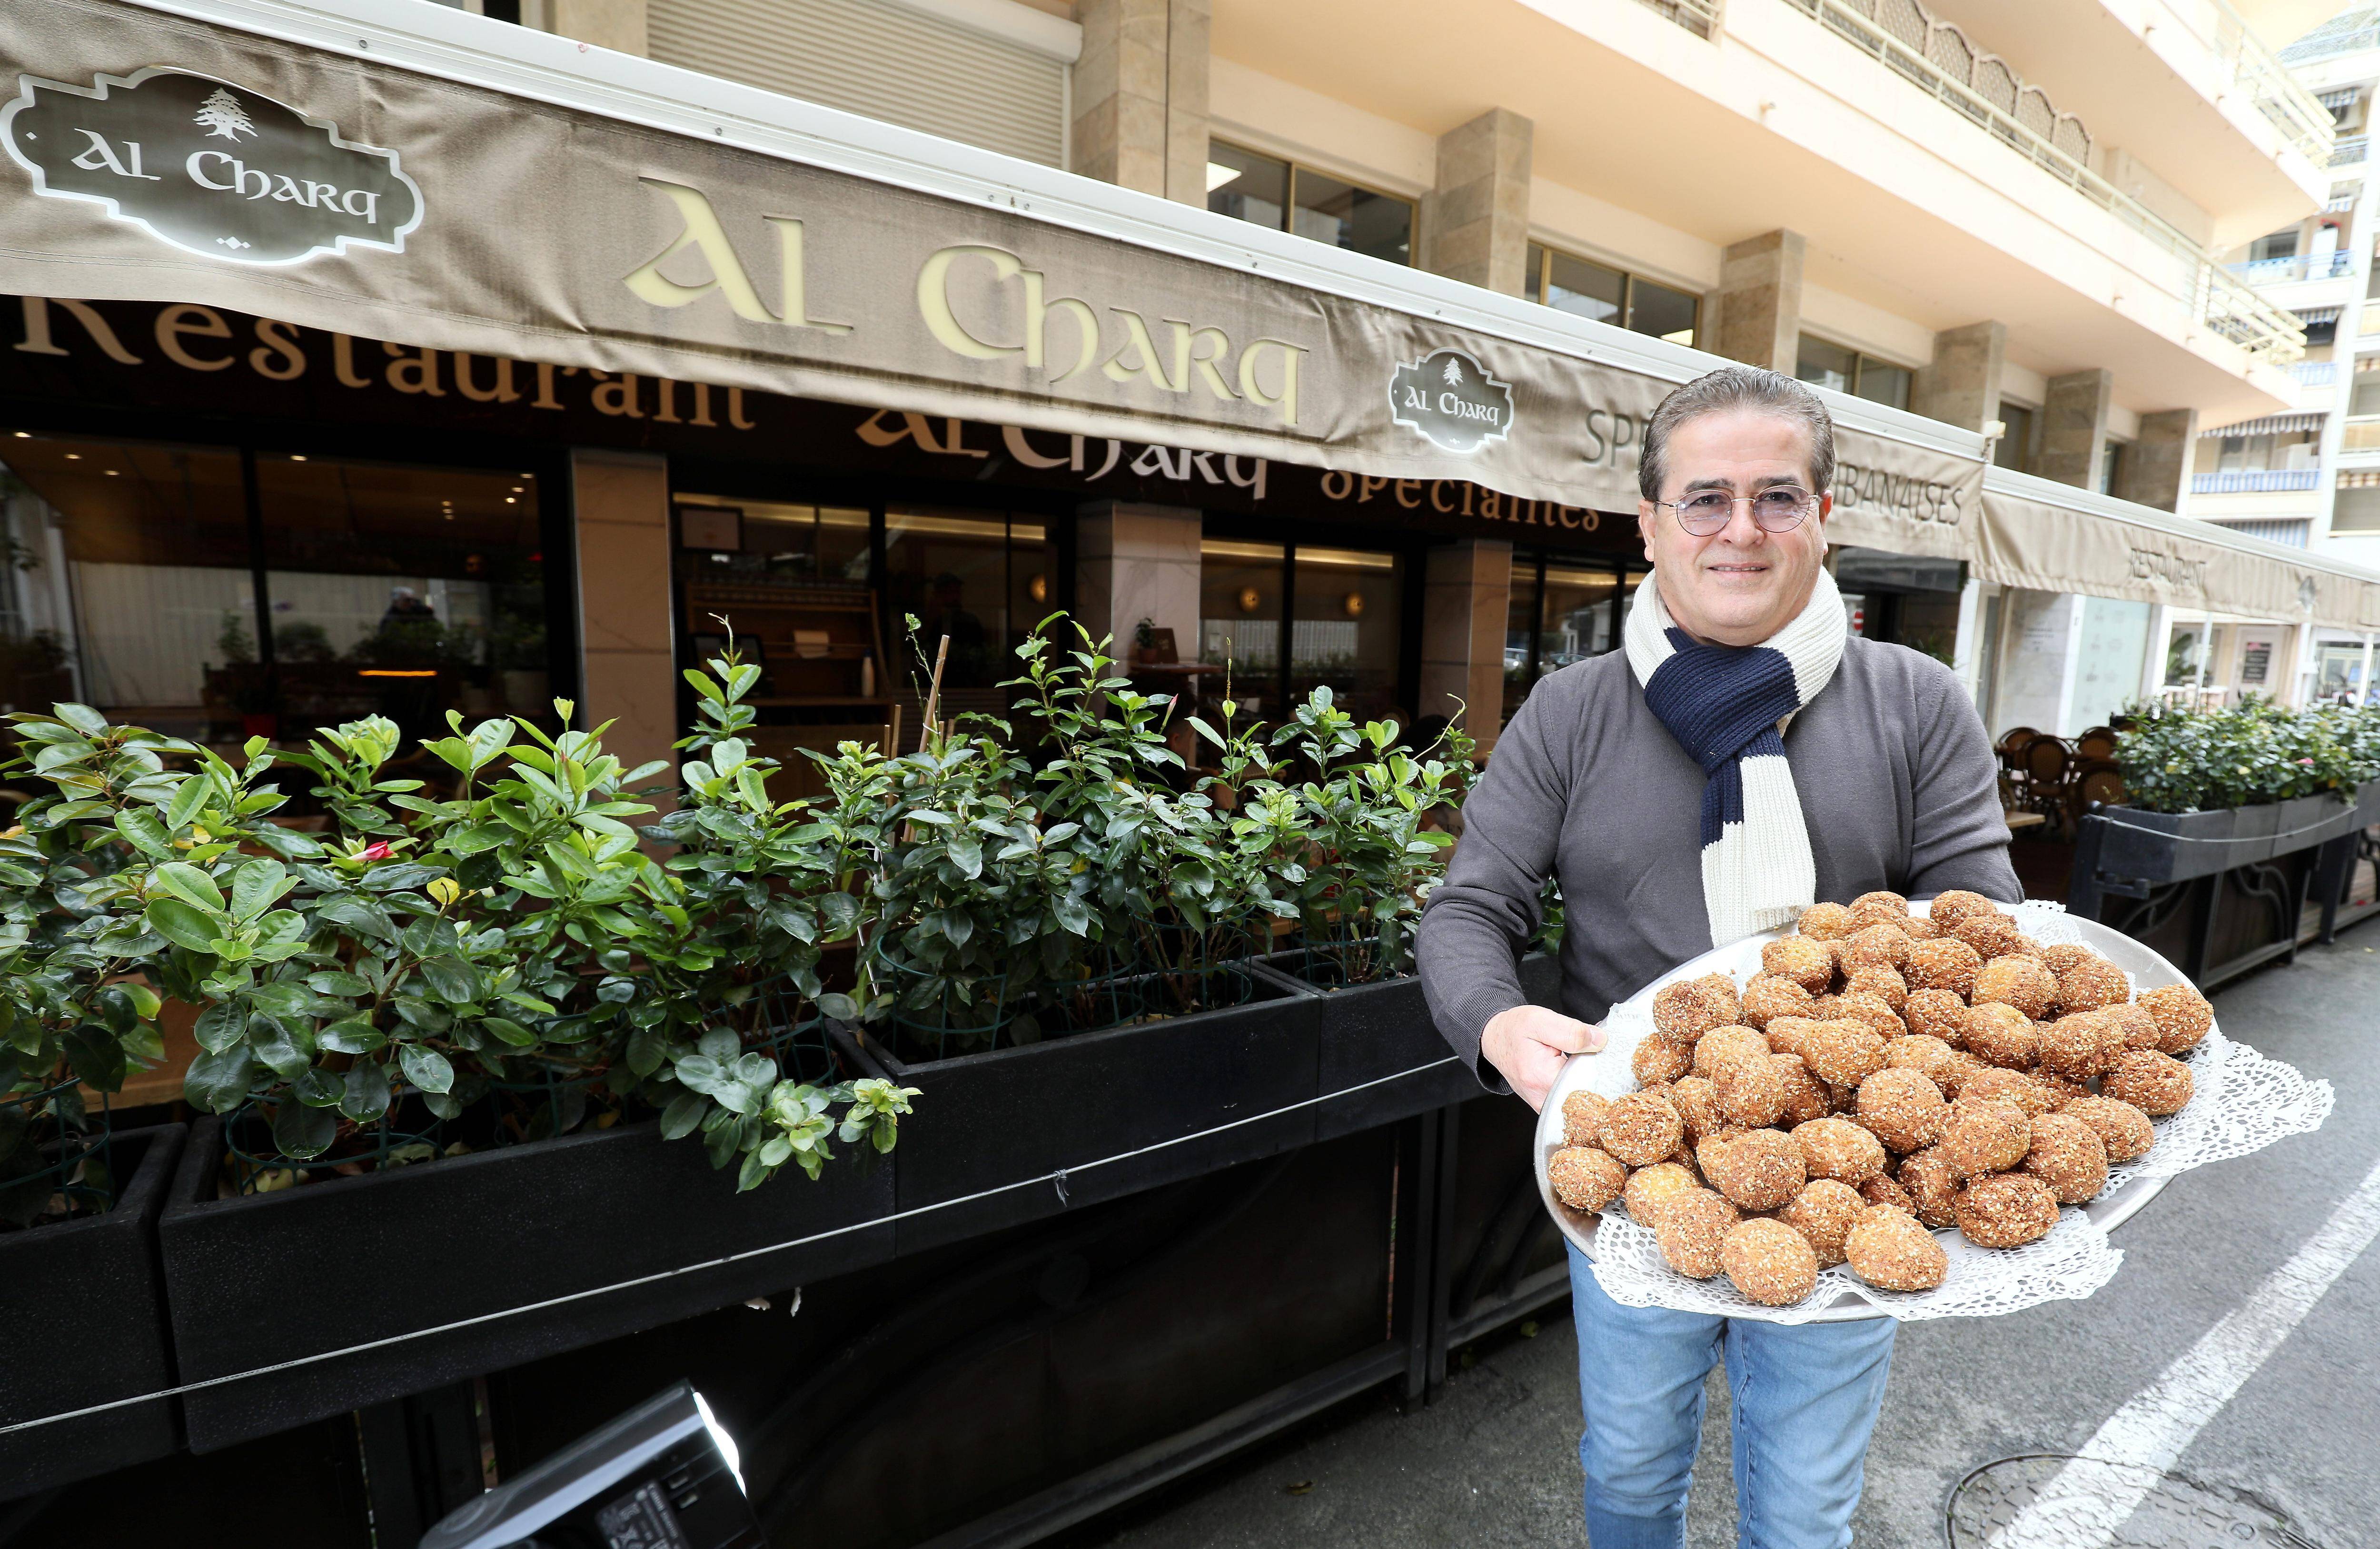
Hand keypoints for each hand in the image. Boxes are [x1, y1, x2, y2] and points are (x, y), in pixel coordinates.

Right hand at [1480, 1004, 1604, 1112]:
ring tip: (1576, 1059)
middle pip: (1587, 1092)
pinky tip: (1572, 1070)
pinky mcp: (1546, 1104)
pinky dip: (1577, 1084)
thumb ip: (1571, 1031)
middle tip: (1587, 1051)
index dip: (1599, 1063)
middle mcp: (1543, 1098)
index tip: (1596, 1049)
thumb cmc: (1514, 1029)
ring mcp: (1544, 1105)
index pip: (1589, 1080)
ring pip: (1581, 1098)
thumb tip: (1599, 1041)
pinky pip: (1571, 1099)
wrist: (1495, 1039)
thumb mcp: (1541, 1020)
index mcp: (1543, 1077)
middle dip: (1594, 1071)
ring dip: (1586, 1078)